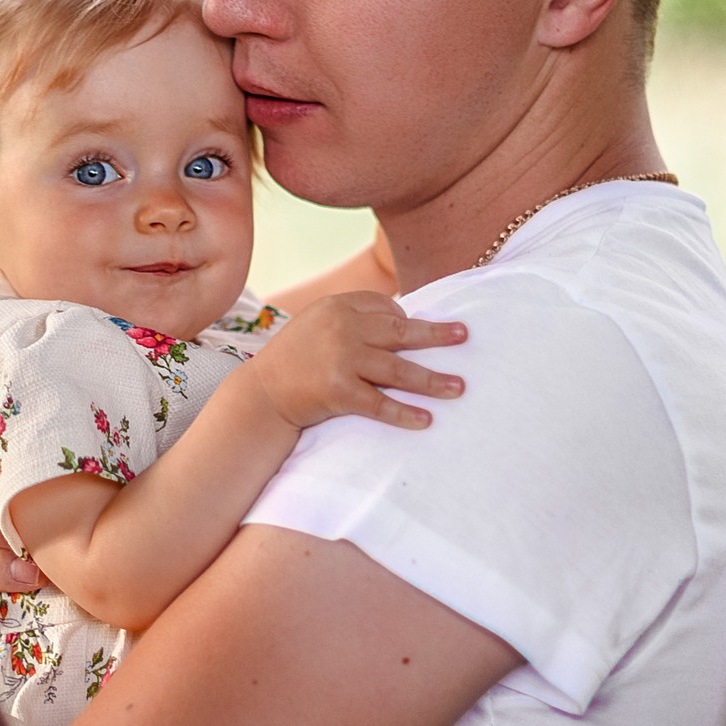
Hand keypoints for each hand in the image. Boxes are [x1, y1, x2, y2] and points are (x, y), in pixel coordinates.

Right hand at [240, 292, 465, 431]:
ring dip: (432, 380)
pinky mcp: (337, 391)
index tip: (427, 333)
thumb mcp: (318, 325)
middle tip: (464, 337)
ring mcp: (340, 359)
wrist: (261, 394)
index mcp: (337, 306)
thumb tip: (403, 320)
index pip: (385, 307)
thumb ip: (353, 319)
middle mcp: (340, 328)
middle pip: (400, 332)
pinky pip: (380, 403)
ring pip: (397, 370)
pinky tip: (426, 419)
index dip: (407, 321)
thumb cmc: (295, 360)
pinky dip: (404, 412)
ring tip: (459, 388)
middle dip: (436, 336)